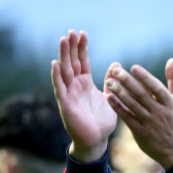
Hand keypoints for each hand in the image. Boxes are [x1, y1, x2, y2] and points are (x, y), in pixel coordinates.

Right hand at [51, 30, 116, 161]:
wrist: (97, 140)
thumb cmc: (102, 121)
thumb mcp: (110, 97)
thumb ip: (110, 82)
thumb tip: (117, 65)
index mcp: (85, 83)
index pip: (82, 61)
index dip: (82, 48)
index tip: (83, 33)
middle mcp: (75, 86)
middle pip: (71, 62)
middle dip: (71, 47)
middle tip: (71, 31)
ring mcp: (69, 94)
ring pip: (64, 71)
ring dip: (63, 56)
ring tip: (63, 40)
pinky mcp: (66, 104)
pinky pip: (60, 88)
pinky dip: (57, 76)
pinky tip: (55, 64)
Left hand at [104, 59, 172, 168]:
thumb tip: (172, 60)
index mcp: (170, 104)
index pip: (156, 87)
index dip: (145, 77)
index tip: (133, 67)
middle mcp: (160, 113)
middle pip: (142, 95)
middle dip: (128, 82)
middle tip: (115, 71)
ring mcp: (150, 123)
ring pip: (133, 106)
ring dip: (119, 93)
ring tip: (108, 82)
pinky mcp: (141, 133)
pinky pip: (127, 118)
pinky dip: (118, 108)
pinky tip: (108, 98)